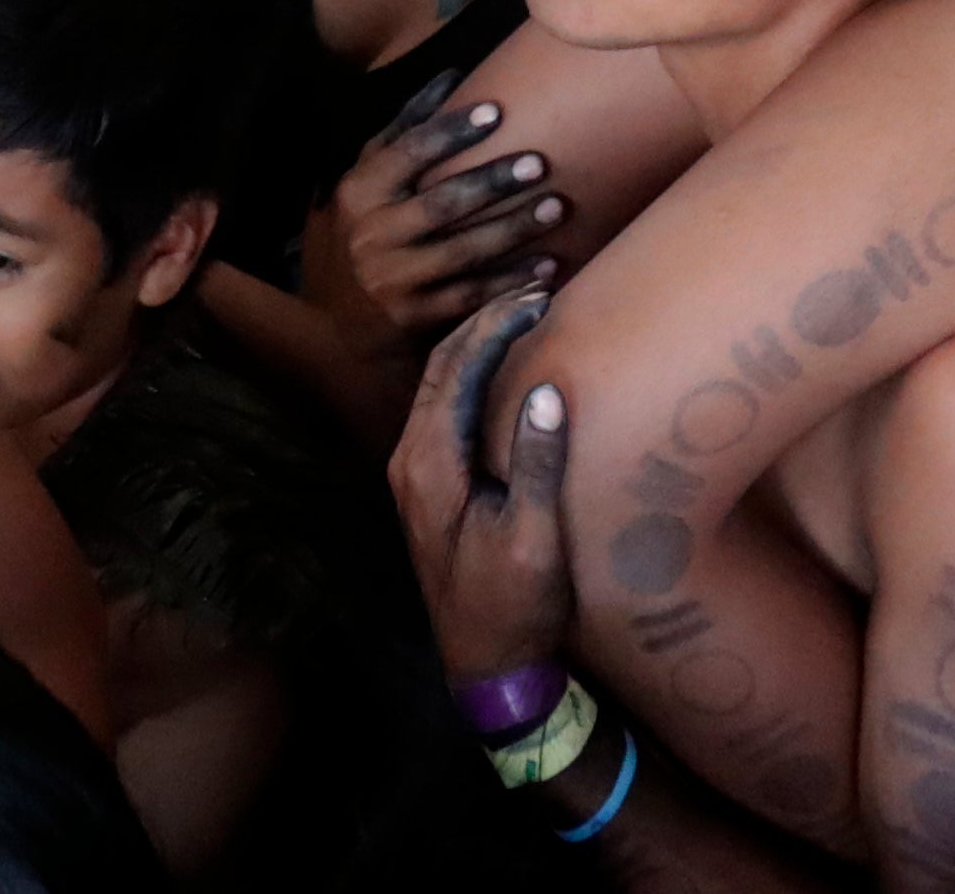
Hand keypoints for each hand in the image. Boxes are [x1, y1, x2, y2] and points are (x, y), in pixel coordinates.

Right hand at [316, 74, 569, 364]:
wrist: (339, 319)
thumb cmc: (364, 229)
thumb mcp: (367, 179)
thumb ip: (404, 130)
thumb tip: (452, 76)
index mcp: (359, 191)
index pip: (407, 153)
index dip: (451, 132)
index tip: (497, 112)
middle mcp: (371, 234)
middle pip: (440, 203)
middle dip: (492, 182)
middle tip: (539, 163)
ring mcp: (392, 279)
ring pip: (461, 252)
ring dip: (513, 230)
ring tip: (556, 208)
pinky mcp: (413, 317)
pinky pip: (471, 296)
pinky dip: (512, 281)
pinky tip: (548, 266)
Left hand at [391, 286, 571, 681]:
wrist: (486, 664)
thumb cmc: (512, 605)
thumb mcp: (532, 539)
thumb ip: (534, 464)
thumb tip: (544, 389)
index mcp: (427, 465)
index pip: (455, 368)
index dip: (496, 324)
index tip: (541, 296)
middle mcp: (410, 459)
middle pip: (441, 365)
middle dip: (486, 320)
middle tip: (539, 290)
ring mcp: (416, 471)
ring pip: (440, 382)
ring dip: (479, 343)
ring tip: (529, 314)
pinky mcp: (430, 483)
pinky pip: (447, 406)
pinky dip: (476, 373)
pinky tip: (513, 368)